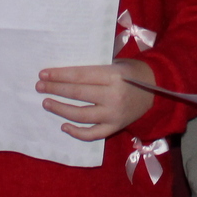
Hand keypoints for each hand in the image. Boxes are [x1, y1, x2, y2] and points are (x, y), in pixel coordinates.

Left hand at [36, 57, 155, 140]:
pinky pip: (92, 134)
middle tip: (40, 87)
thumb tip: (65, 73)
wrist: (157, 90)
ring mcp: (114, 114)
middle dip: (56, 89)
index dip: (60, 75)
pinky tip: (64, 126)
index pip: (80, 76)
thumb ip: (96, 69)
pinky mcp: (115, 127)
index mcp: (113, 76)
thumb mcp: (117, 63)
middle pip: (78, 94)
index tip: (44, 74)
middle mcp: (113, 96)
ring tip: (47, 103)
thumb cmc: (133, 72)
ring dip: (61, 109)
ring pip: (81, 115)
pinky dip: (77, 132)